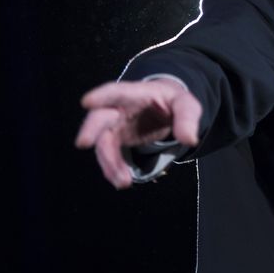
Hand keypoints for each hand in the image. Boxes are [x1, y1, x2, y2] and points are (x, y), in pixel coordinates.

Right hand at [75, 79, 201, 188]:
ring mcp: (115, 125)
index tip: (87, 101)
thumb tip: (189, 139)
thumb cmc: (173, 103)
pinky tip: (122, 181)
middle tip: (83, 143)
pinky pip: (110, 155)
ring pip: (104, 143)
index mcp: (137, 93)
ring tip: (122, 182)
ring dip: (109, 162)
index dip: (102, 95)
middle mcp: (119, 108)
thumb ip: (187, 118)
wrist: (166, 110)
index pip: (118, 91)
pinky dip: (113, 169)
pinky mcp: (116, 140)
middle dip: (91, 129)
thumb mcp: (187, 105)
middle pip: (100, 116)